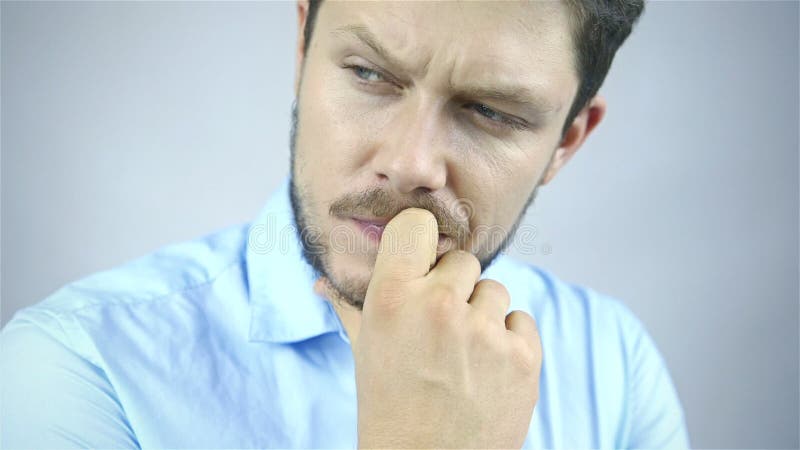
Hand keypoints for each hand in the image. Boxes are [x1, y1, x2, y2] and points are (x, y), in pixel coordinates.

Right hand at [315, 208, 541, 448]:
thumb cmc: (389, 407)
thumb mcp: (365, 351)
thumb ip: (350, 307)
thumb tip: (321, 281)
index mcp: (391, 297)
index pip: (418, 224)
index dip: (422, 241)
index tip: (423, 260)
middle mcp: (438, 305)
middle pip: (462, 260)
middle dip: (453, 288)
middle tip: (440, 328)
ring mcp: (484, 331)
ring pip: (494, 289)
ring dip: (483, 315)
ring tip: (463, 355)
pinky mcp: (523, 356)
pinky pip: (521, 320)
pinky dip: (509, 341)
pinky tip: (487, 369)